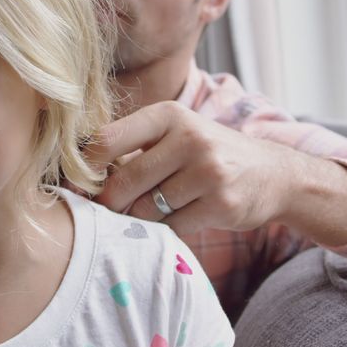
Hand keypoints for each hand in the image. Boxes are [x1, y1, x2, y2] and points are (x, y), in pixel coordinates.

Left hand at [85, 101, 298, 235]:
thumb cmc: (209, 155)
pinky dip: (165, 231)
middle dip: (110, 203)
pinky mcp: (220, 204)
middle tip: (110, 210)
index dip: (83, 169)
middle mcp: (188, 138)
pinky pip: (171, 227)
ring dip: (140, 219)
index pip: (107, 140)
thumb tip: (77, 175)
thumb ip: (133, 146)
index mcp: (168, 115)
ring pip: (146, 209)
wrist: (272, 174)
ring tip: (152, 211)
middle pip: (124, 181)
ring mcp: (207, 171)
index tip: (75, 186)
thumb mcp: (176, 133)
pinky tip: (176, 220)